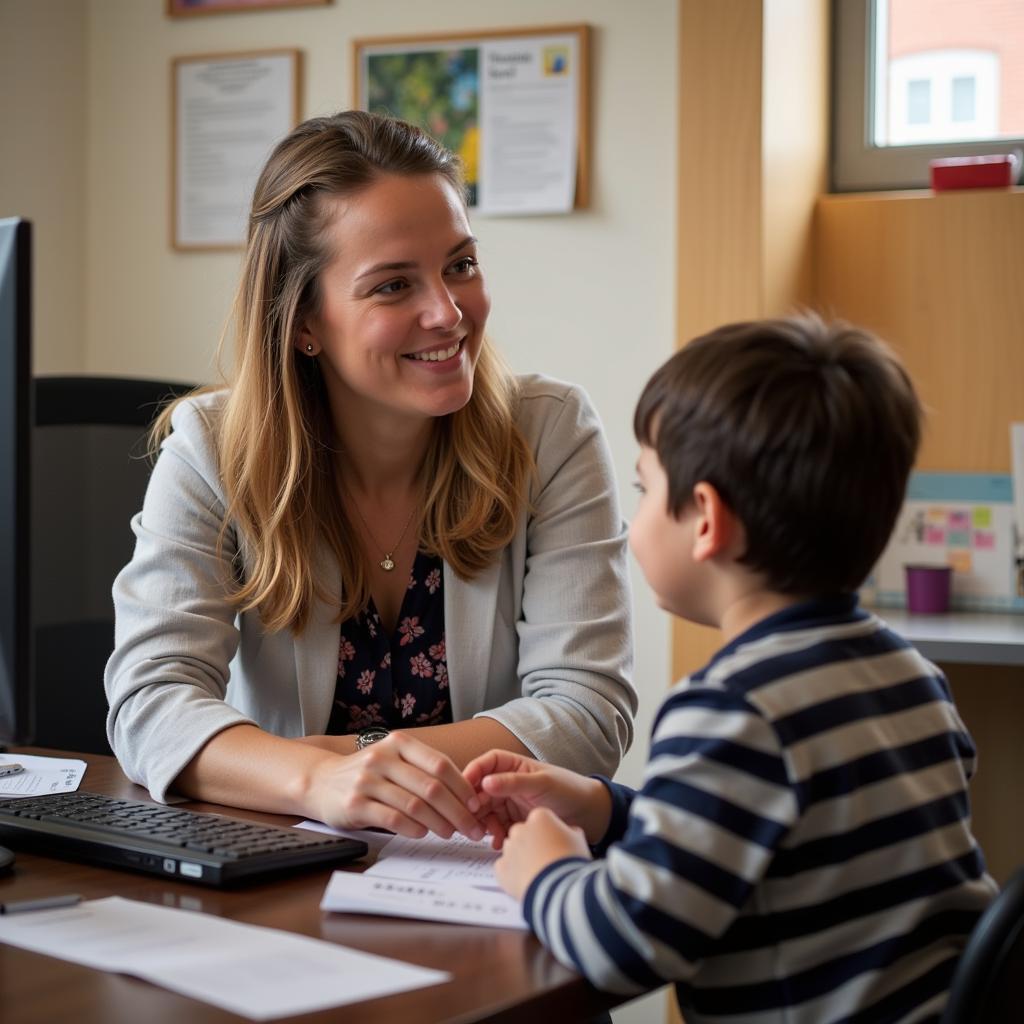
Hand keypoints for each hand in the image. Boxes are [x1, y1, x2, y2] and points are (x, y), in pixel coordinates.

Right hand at [308, 732, 484, 839]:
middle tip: (472, 828)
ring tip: (451, 833)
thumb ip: (422, 770)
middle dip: (458, 811)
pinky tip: (424, 834)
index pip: (440, 764)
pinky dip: (413, 829)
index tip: (477, 805)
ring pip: (415, 805)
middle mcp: (383, 758)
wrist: (320, 782)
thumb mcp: (394, 759)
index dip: (463, 787)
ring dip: (439, 823)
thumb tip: (465, 795)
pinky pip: (393, 819)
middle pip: (432, 787)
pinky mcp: (355, 804)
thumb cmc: (368, 774)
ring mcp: (367, 780)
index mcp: (399, 743)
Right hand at [463, 749, 610, 848]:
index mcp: (514, 765)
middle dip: (473, 805)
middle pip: (480, 790)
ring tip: (488, 835)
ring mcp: (509, 802)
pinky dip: (494, 835)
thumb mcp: (541, 784)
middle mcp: (508, 782)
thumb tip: (485, 782)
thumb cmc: (568, 790)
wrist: (588, 815)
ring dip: (482, 823)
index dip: (472, 773)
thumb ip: (513, 782)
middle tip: (470, 820)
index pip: (486, 764)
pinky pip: (495, 827)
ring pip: (485, 811)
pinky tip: (498, 843)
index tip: (464, 789)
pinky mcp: (513, 821)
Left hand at [494, 806, 590, 900]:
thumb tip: (569, 832)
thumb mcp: (578, 839)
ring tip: (538, 872)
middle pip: (524, 833)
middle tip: (546, 859)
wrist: (560, 888)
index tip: (556, 845)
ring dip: (521, 858)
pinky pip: (504, 867)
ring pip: (512, 849)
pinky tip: (526, 881)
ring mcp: (509, 848)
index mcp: (539, 817)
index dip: (549, 834)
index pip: (541, 820)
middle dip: (532, 844)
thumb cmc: (570, 862)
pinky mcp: (501, 868)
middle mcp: (520, 828)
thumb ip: (570, 831)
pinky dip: (512, 874)